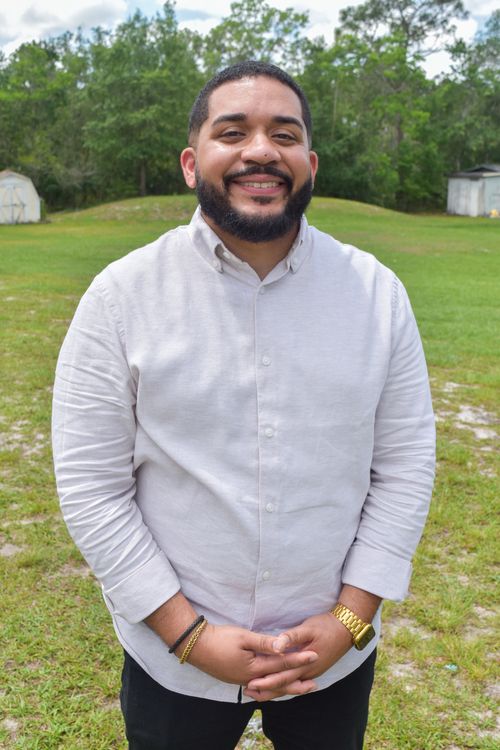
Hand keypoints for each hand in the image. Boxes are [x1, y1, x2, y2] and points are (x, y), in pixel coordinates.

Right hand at [186, 622, 317, 688]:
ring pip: (270, 687)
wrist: (197, 647)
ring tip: (300, 688)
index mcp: (253, 668)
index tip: (314, 655)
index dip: (299, 659)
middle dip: (297, 682)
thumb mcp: (243, 636)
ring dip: (286, 688)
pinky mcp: (238, 679)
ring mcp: (243, 681)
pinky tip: (275, 687)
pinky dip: (272, 687)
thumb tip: (283, 645)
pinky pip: (261, 686)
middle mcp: (250, 679)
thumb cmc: (220, 639)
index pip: (281, 664)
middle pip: (278, 682)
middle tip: (315, 684)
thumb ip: (264, 643)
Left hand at [243, 613, 351, 700]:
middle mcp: (308, 673)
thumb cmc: (326, 626)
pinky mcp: (312, 670)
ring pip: (290, 686)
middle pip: (284, 686)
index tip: (250, 684)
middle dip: (266, 690)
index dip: (266, 682)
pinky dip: (283, 685)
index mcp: (305, 664)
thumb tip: (276, 646)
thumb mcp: (308, 628)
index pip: (282, 677)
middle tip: (247, 691)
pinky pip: (295, 682)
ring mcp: (311, 673)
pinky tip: (276, 686)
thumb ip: (291, 637)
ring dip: (273, 690)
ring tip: (257, 693)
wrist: (346, 629)